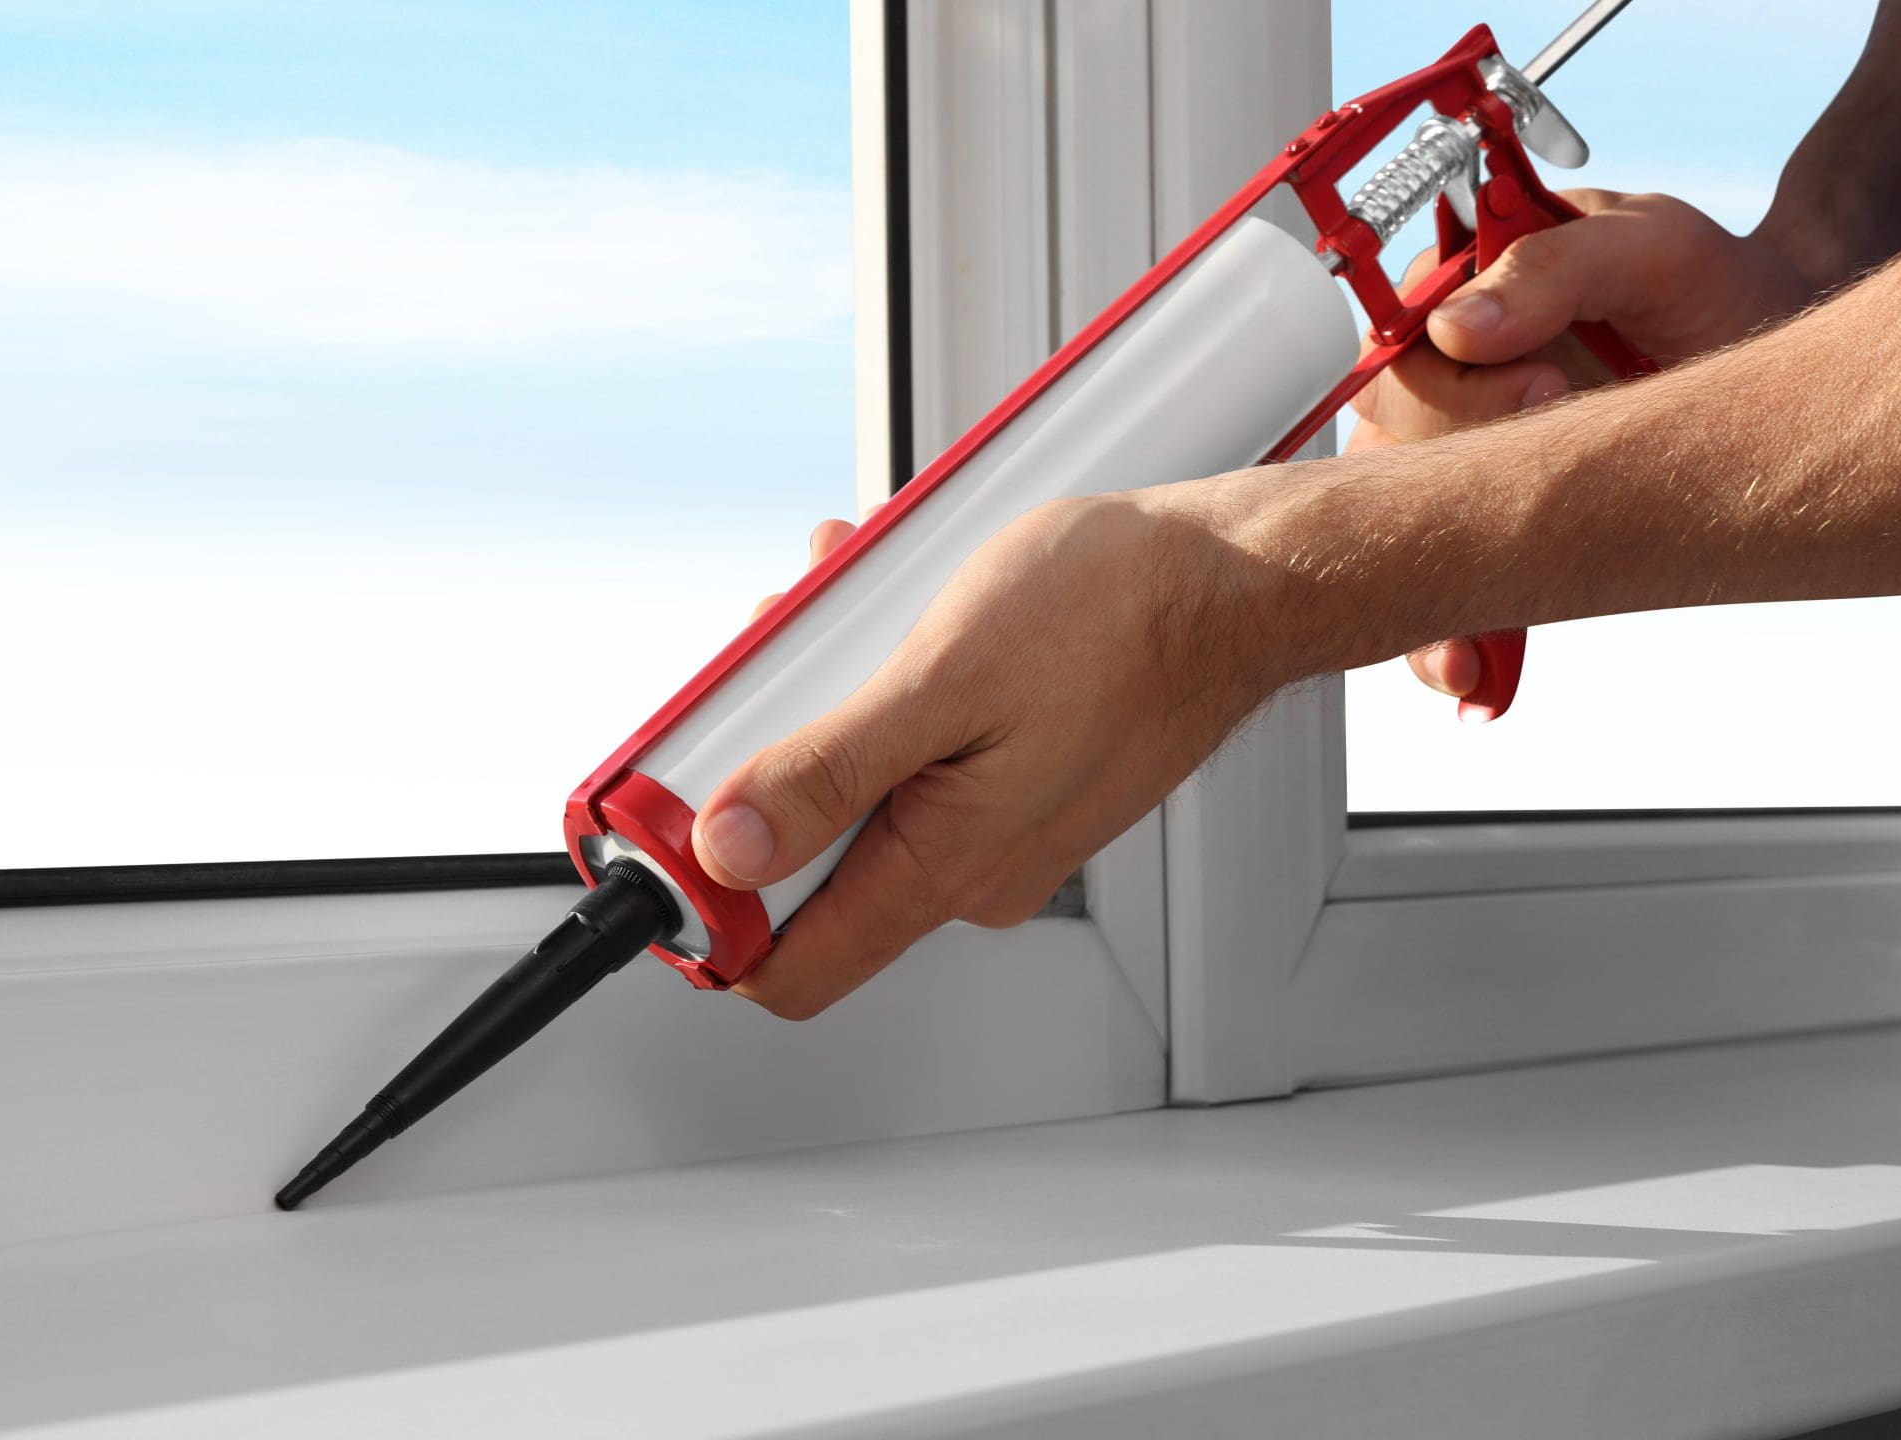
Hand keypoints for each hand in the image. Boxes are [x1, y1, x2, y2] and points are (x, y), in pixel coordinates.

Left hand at [699, 487, 1294, 1018]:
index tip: (667, 828)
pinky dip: (886, 691)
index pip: (786, 967)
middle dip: (765, 760)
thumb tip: (730, 844)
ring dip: (826, 704)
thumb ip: (828, 771)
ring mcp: (990, 828)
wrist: (1232, 582)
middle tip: (774, 663)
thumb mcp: (942, 676)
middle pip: (803, 865)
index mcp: (945, 869)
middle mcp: (967, 871)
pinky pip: (910, 758)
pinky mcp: (1009, 780)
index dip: (707, 912)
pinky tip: (903, 621)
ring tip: (849, 613)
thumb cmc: (1119, 615)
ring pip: (856, 794)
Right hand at [1347, 190, 1818, 699]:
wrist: (1779, 351)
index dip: (1450, 383)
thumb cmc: (1717, 288)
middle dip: (1457, 473)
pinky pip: (1445, 585)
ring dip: (1435, 579)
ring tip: (1485, 627)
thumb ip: (1552, 266)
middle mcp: (1445, 379)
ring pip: (1398, 526)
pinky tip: (1473, 670)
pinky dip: (1447, 640)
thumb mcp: (1651, 248)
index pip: (1397, 351)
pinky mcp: (1494, 525)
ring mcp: (1463, 457)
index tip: (1545, 384)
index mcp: (1461, 296)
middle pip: (1385, 446)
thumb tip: (1455, 326)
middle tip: (1557, 455)